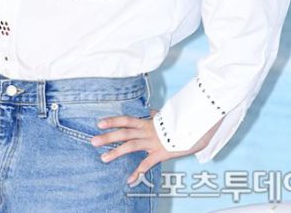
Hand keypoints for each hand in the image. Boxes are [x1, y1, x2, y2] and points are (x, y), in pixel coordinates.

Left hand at [90, 109, 222, 185]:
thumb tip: (151, 111)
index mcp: (147, 122)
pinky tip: (129, 179)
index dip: (113, 121)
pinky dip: (138, 171)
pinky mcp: (161, 153)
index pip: (126, 119)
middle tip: (93, 141)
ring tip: (103, 158)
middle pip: (124, 132)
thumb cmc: (181, 121)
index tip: (99, 123)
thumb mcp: (167, 116)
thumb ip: (156, 115)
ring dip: (116, 152)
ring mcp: (153, 142)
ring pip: (131, 146)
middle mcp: (148, 130)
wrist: (197, 127)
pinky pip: (147, 163)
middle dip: (108, 137)